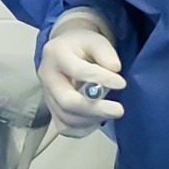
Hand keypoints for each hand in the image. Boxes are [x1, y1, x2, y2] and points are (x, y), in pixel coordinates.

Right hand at [38, 9, 125, 137]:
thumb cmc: (81, 45)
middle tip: (119, 110)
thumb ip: (105, 52)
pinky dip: (84, 128)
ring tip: (110, 111)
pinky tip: (97, 118)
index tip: (122, 83)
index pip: (77, 70)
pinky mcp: (52, 110)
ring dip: (93, 119)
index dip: (100, 78)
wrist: (64, 51)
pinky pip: (66, 128)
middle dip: (95, 109)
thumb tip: (115, 69)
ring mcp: (47, 96)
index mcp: (55, 54)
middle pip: (67, 101)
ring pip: (67, 118)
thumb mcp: (95, 40)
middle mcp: (47, 77)